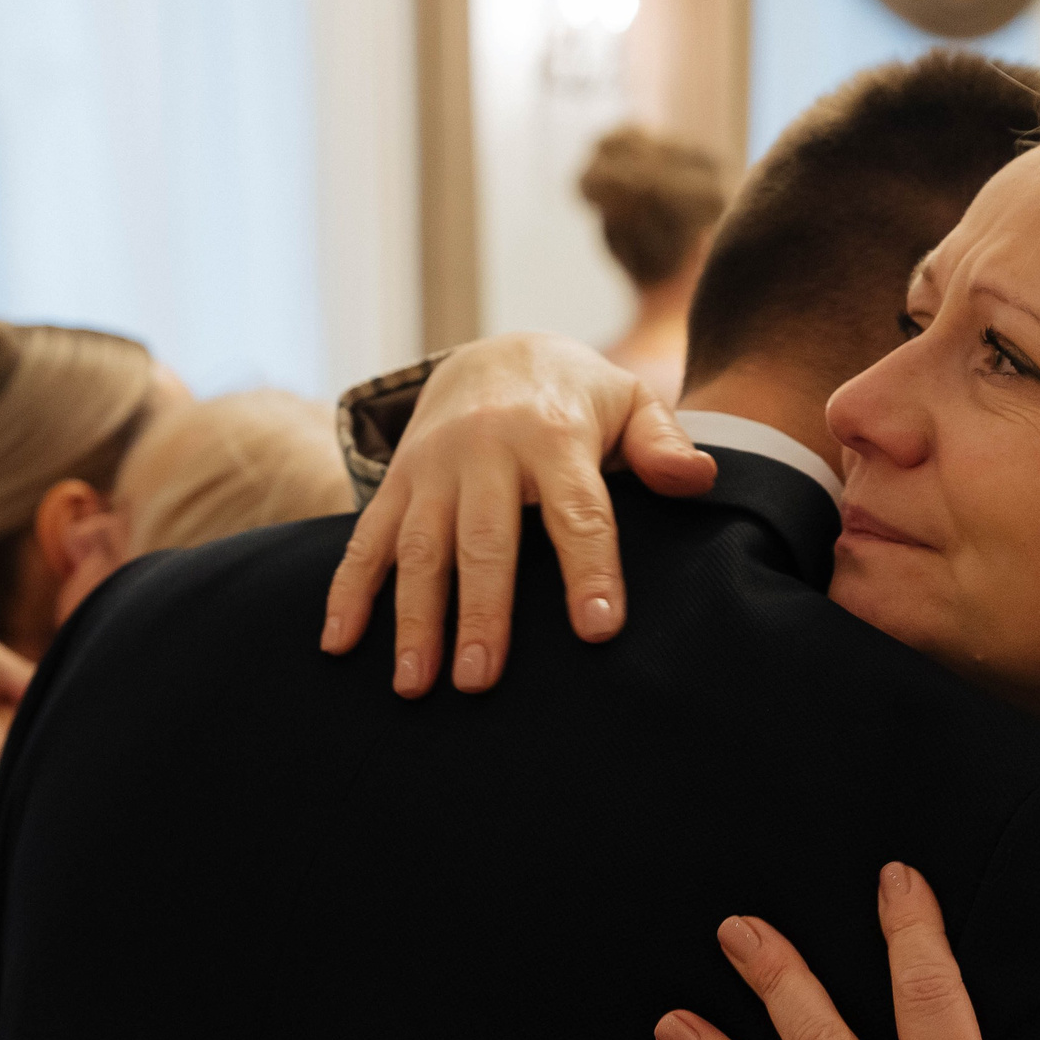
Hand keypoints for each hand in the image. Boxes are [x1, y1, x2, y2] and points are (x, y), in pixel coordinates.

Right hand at [321, 333, 715, 696]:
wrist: (494, 355)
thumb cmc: (577, 399)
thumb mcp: (630, 402)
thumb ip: (662, 444)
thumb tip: (699, 479)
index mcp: (553, 433)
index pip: (576, 509)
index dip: (588, 568)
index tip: (597, 629)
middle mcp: (485, 448)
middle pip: (484, 538)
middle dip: (480, 610)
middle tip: (479, 678)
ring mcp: (432, 467)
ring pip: (420, 547)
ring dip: (413, 617)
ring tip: (415, 684)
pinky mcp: (397, 482)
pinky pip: (366, 539)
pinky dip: (348, 591)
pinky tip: (340, 644)